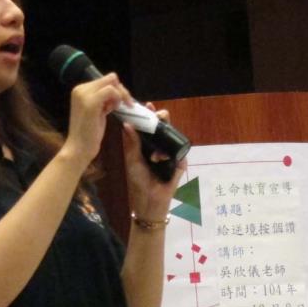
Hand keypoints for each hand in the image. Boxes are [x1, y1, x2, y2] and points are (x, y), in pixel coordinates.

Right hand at [63, 72, 131, 166]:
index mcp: (80, 90)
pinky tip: (114, 109)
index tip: (119, 104)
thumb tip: (117, 91)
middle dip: (121, 91)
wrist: (79, 148)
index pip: (105, 80)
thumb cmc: (88, 134)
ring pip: (112, 83)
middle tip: (124, 105)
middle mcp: (80, 89)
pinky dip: (117, 98)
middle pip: (110, 78)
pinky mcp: (91, 102)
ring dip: (120, 95)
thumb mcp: (96, 111)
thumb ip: (103, 100)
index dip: (116, 90)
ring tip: (116, 109)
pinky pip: (111, 90)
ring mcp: (84, 95)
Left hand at [123, 103, 185, 220]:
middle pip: (165, 129)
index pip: (151, 126)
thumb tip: (127, 125)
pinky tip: (161, 161)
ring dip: (164, 142)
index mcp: (148, 145)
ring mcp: (172, 155)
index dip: (149, 115)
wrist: (148, 201)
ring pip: (174, 139)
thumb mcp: (132, 160)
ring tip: (156, 154)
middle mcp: (161, 147)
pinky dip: (170, 157)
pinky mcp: (180, 165)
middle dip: (163, 120)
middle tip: (159, 116)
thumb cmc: (138, 181)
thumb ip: (131, 143)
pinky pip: (180, 155)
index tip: (147, 105)